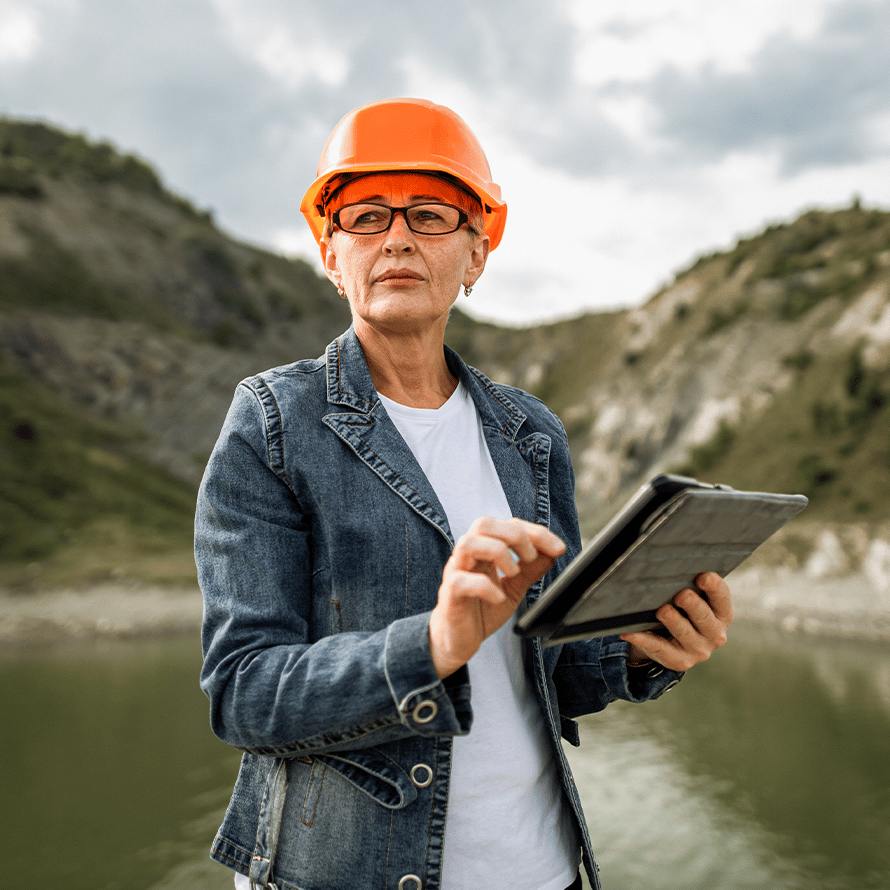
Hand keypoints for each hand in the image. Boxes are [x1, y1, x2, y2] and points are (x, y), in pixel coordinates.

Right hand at [429, 517, 565, 678]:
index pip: (507, 525)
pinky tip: (499, 598)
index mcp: (484, 550)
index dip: (535, 532)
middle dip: (515, 536)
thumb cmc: (483, 610)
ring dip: (498, 552)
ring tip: (514, 573)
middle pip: (484, 524)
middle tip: (532, 557)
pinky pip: (460, 580)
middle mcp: (468, 556)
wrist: (459, 641)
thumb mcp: (514, 588)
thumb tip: (552, 553)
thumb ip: (531, 570)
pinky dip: (484, 586)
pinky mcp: (450, 595)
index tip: (558, 548)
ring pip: (468, 543)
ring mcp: (456, 573)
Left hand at [621, 572, 732, 672]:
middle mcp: (714, 634)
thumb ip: (691, 586)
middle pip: (704, 617)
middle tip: (681, 594)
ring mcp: (698, 650)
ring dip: (673, 621)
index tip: (703, 576)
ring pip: (684, 633)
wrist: (673, 643)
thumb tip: (670, 567)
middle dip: (693, 604)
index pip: (721, 598)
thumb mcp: (694, 600)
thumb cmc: (684, 612)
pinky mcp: (679, 662)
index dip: (714, 587)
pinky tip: (629, 631)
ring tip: (662, 610)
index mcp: (721, 614)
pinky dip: (642, 639)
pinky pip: (657, 647)